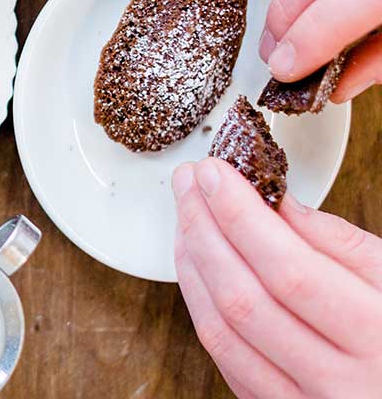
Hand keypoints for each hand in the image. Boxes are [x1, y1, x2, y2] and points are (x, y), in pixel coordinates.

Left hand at [172, 158, 381, 398]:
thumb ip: (341, 244)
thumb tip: (274, 199)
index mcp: (379, 339)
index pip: (290, 270)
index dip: (241, 217)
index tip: (215, 172)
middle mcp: (338, 383)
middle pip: (244, 298)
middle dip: (205, 229)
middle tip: (189, 182)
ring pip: (222, 331)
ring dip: (193, 264)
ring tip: (187, 215)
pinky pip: (224, 358)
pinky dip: (201, 305)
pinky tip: (197, 266)